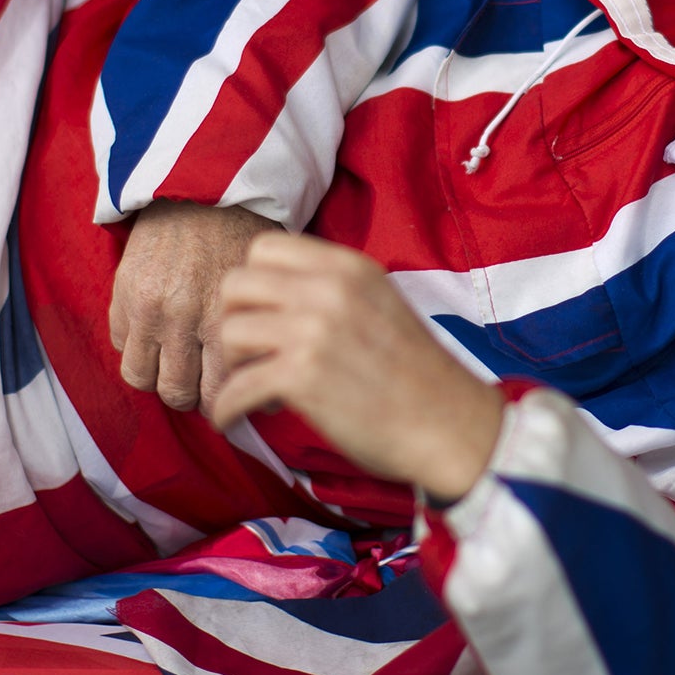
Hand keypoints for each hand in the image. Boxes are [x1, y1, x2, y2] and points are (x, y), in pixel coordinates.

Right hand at [109, 200, 278, 410]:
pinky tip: (155, 334)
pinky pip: (120, 344)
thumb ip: (261, 334)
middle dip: (190, 396)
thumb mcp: (264, 285)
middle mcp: (181, 317)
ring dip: (157, 377)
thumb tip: (267, 392)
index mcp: (223, 317)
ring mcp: (146, 307)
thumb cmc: (242, 237)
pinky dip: (136, 347)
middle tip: (199, 385)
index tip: (230, 399)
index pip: (220, 390)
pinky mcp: (121, 292)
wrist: (200, 186)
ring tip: (173, 364)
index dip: (225, 403)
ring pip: (140, 377)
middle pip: (177, 392)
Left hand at [208, 233, 504, 500]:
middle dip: (233, 320)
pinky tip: (234, 420)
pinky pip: (234, 387)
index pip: (264, 248)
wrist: (449, 426)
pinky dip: (225, 409)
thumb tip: (274, 296)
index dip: (254, 285)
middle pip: (236, 284)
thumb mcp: (380, 303)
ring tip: (254, 388)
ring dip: (231, 367)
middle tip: (250, 353)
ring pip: (229, 332)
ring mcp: (314, 331)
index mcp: (348, 267)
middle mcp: (328, 290)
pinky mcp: (302, 377)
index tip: (263, 316)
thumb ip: (333, 289)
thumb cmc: (415, 373)